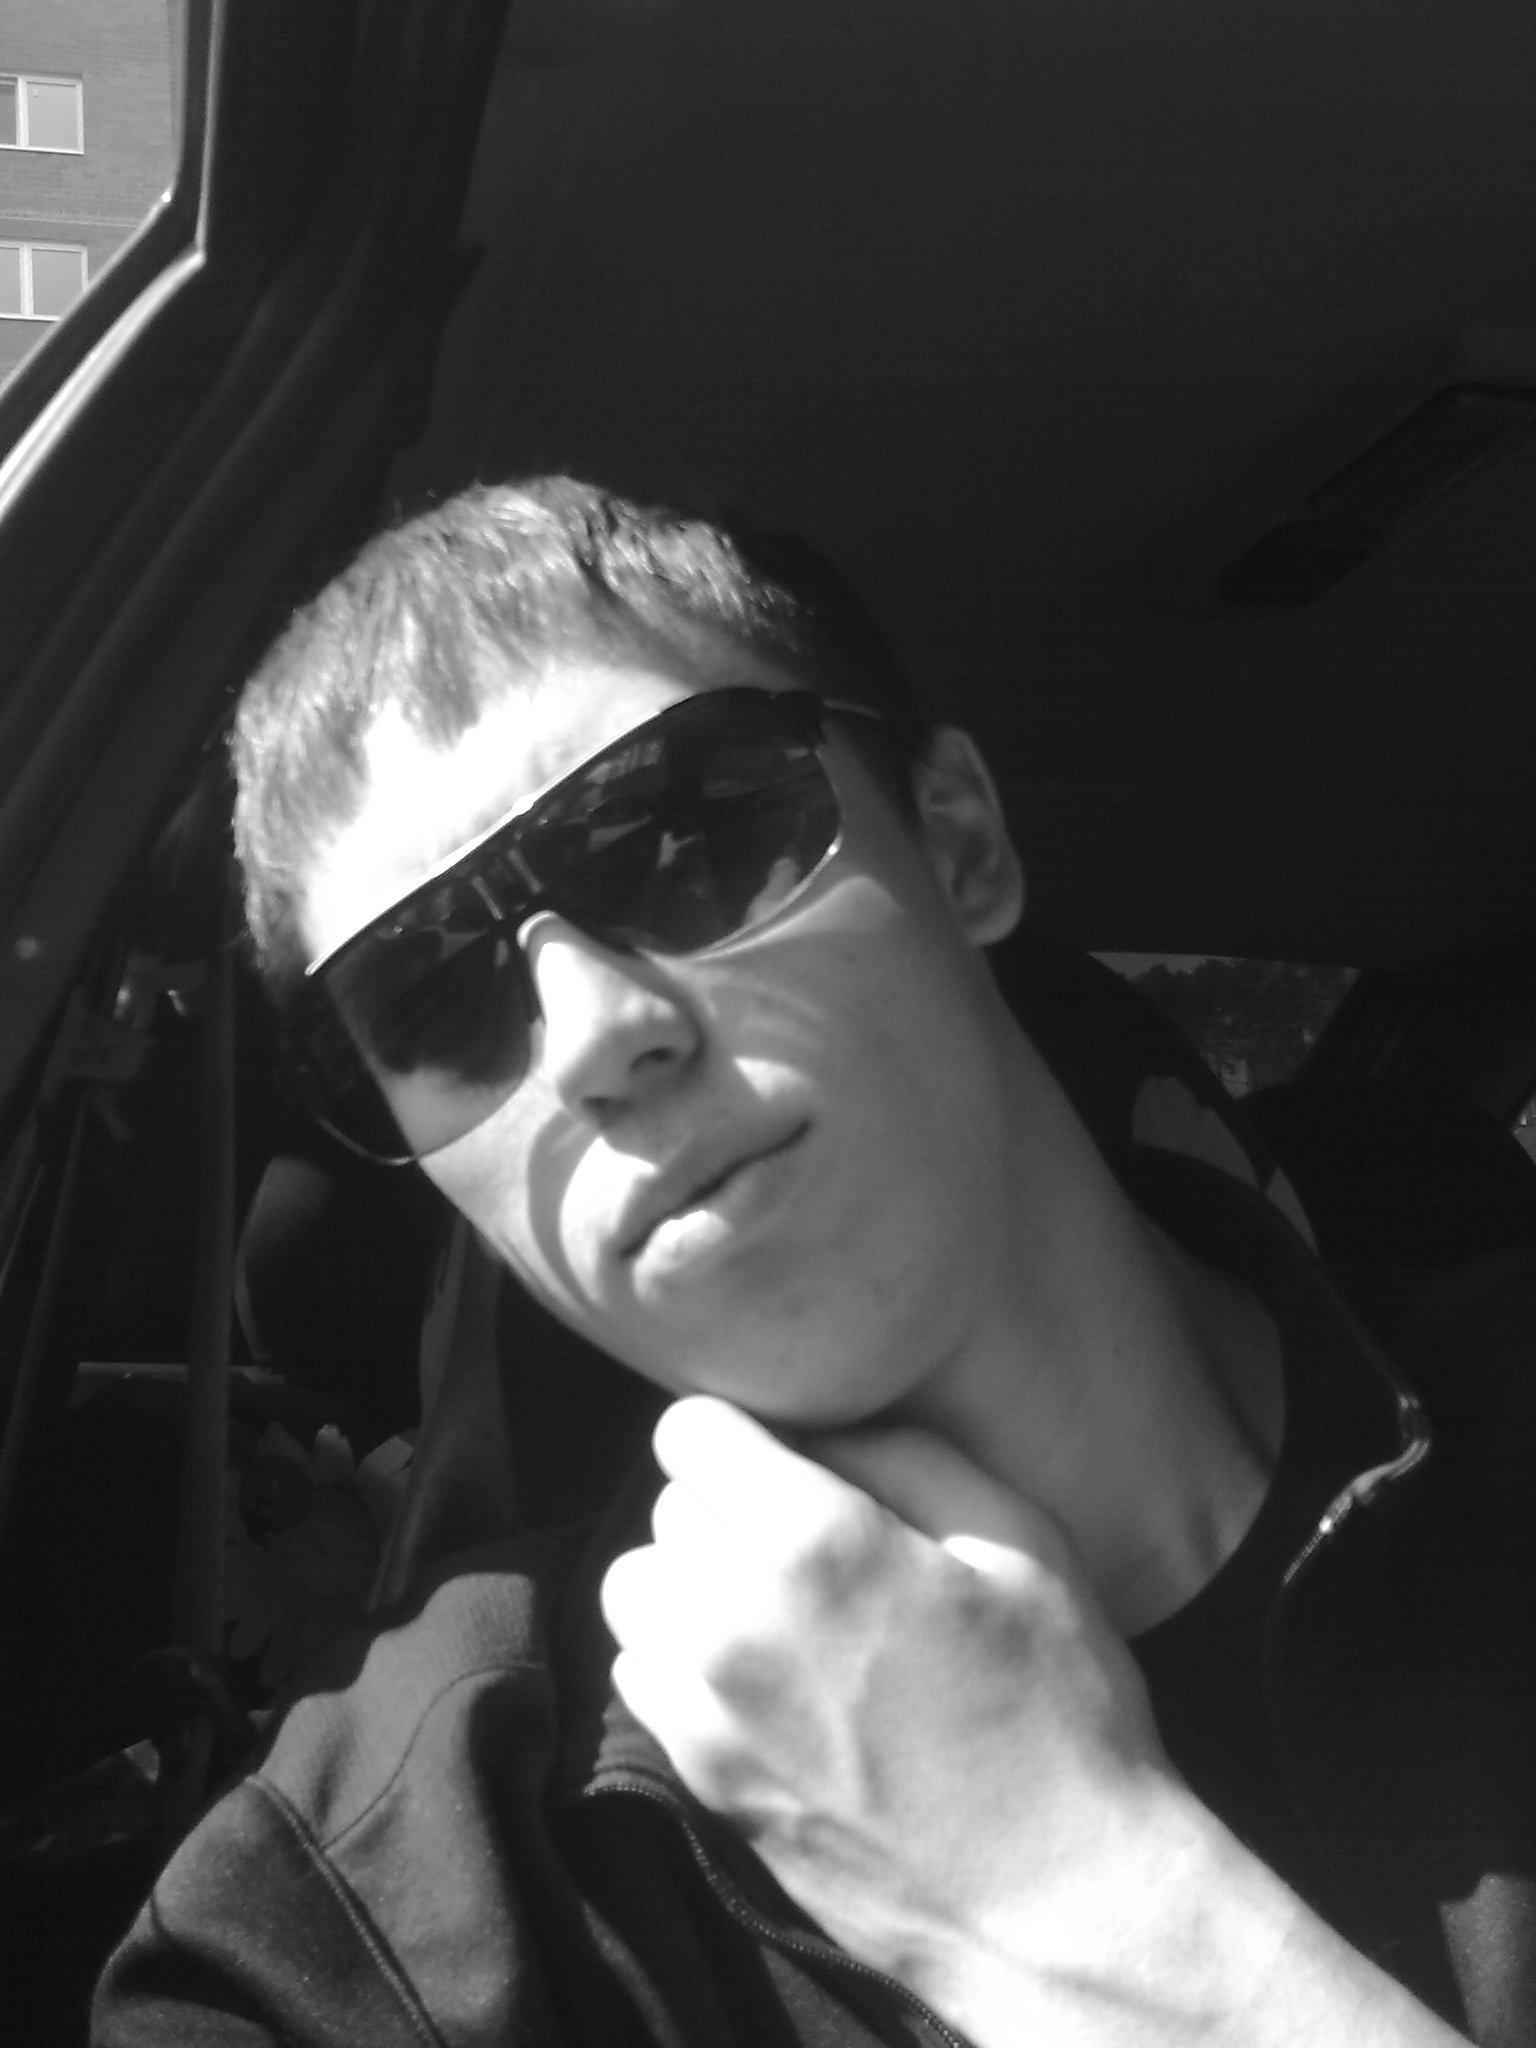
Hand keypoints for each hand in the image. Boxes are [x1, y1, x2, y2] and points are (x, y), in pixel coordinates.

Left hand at [601, 1397, 1467, 2047]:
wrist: (1058, 1904)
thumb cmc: (1060, 1708)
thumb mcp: (1017, 1542)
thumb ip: (905, 1455)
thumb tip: (817, 1430)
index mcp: (813, 1540)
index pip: (690, 1431)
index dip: (742, 1433)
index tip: (789, 1458)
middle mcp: (731, 1616)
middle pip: (667, 1505)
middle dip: (729, 1503)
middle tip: (814, 1542)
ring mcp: (704, 1708)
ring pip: (636, 1588)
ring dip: (690, 1579)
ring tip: (777, 1605)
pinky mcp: (699, 1779)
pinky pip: (639, 1671)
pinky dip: (680, 1656)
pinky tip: (763, 1675)